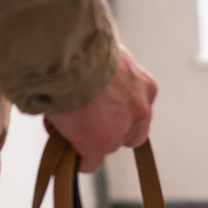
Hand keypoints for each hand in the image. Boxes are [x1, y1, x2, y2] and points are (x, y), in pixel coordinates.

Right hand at [44, 45, 157, 171]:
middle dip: (107, 130)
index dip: (116, 114)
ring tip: (63, 121)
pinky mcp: (98, 143)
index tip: (98, 109)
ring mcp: (120, 129)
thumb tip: (91, 82)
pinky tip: (63, 149)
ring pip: (106, 147)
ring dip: (87, 139)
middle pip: (127, 134)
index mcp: (144, 86)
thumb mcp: (106, 55)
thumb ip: (109, 74)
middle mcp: (139, 110)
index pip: (137, 112)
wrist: (68, 50)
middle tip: (83, 119)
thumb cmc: (80, 44)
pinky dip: (77, 159)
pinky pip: (89, 163)